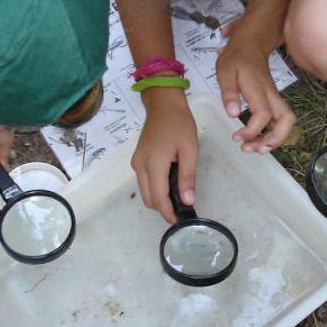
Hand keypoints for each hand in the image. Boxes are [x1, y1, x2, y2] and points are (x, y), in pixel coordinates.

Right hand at [132, 89, 196, 222]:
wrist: (163, 104)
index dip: (169, 213)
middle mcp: (140, 166)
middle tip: (182, 211)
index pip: (158, 198)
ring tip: (178, 197)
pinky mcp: (137, 159)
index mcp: (153, 164)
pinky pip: (145, 181)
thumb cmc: (179, 124)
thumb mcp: (189, 150)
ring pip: (145, 191)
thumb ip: (187, 177)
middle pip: (148, 199)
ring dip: (159, 199)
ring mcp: (136, 163)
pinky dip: (155, 188)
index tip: (181, 222)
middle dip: (163, 209)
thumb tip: (187, 201)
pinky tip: (170, 184)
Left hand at [216, 21, 294, 152]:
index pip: (263, 113)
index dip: (252, 130)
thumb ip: (229, 92)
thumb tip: (233, 114)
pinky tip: (258, 139)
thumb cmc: (236, 58)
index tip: (236, 137)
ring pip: (287, 121)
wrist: (250, 44)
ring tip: (255, 148)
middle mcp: (271, 94)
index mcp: (258, 88)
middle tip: (253, 149)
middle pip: (286, 119)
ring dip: (275, 139)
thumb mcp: (224, 71)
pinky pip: (280, 120)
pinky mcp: (273, 100)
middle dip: (273, 140)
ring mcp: (274, 97)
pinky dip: (273, 133)